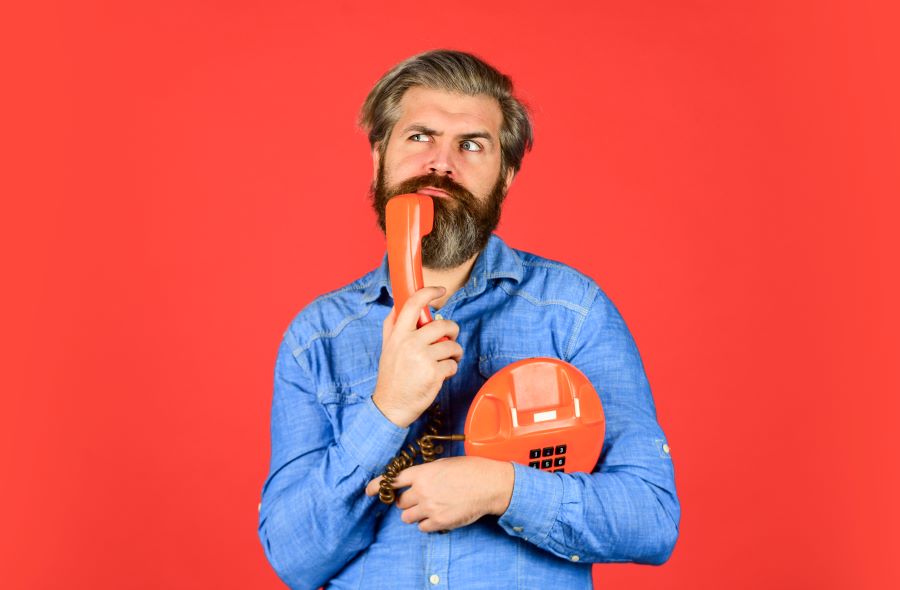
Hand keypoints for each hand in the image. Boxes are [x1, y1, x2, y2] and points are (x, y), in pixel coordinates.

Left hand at [365, 457, 514, 532]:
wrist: (489, 485)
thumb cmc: (471, 470)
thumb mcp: (445, 464)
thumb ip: (427, 473)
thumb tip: (417, 480)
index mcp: (422, 473)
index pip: (393, 480)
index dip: (378, 486)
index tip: (369, 490)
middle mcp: (422, 490)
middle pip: (400, 502)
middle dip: (407, 502)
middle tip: (420, 499)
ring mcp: (429, 507)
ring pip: (408, 517)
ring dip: (415, 514)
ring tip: (430, 508)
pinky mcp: (439, 521)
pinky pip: (422, 527)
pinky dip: (427, 524)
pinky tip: (438, 516)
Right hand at [372, 286, 462, 427]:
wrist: (391, 406)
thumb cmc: (391, 377)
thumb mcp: (387, 348)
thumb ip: (392, 326)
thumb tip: (397, 305)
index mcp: (398, 335)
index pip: (413, 304)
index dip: (429, 292)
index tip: (440, 290)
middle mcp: (410, 343)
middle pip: (442, 325)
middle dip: (452, 330)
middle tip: (451, 336)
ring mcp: (422, 358)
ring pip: (451, 346)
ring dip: (454, 353)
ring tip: (448, 359)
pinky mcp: (434, 373)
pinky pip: (453, 364)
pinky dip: (451, 369)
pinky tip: (441, 374)